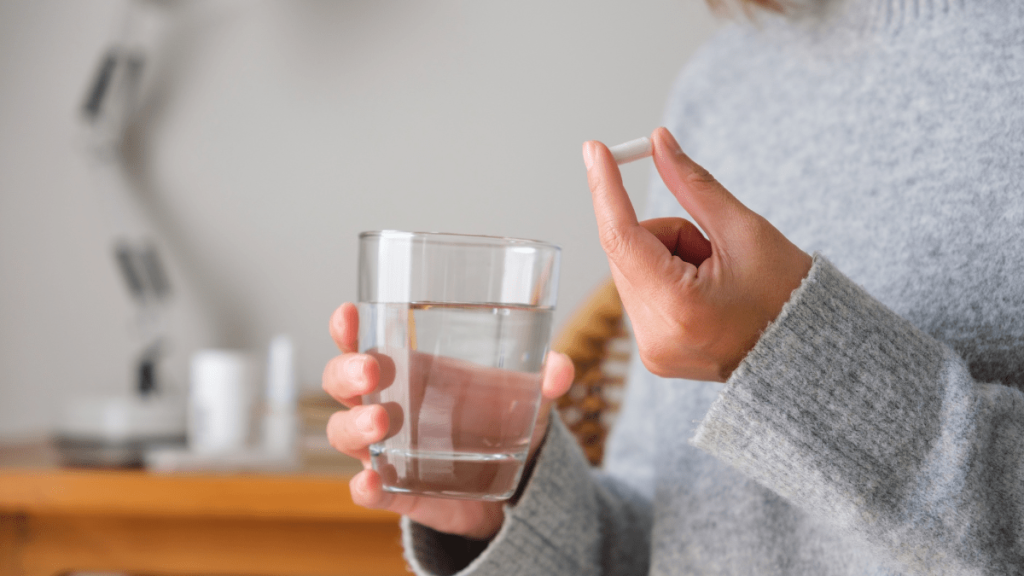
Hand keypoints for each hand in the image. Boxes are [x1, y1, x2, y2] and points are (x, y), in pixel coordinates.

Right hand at [322, 302, 573, 539]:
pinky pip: (368, 490)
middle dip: (347, 372)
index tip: (349, 313)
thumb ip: (543, 380)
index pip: (362, 341)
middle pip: (341, 383)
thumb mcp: (526, 398)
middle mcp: (387, 406)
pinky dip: (364, 488)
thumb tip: (560, 368)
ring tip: (381, 422)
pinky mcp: (398, 491)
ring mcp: (387, 450)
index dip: (348, 328)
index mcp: (408, 371)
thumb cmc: (502, 424)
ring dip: (354, 426)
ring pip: (345, 433)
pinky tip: (370, 482)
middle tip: (372, 370)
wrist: (513, 489)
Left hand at [583, 127, 811, 381]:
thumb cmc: (787, 293)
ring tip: (716, 278)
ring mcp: (652, 351)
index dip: (606, 188)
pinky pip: (639, 295)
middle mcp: (655, 337)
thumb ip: (692, 186)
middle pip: (625, 252)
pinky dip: (665, 280)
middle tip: (711, 249)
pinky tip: (704, 295)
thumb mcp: (744, 230)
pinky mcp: (653, 355)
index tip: (595, 149)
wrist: (808, 354)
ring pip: (631, 271)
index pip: (621, 237)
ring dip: (665, 258)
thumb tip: (657, 142)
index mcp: (679, 307)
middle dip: (663, 235)